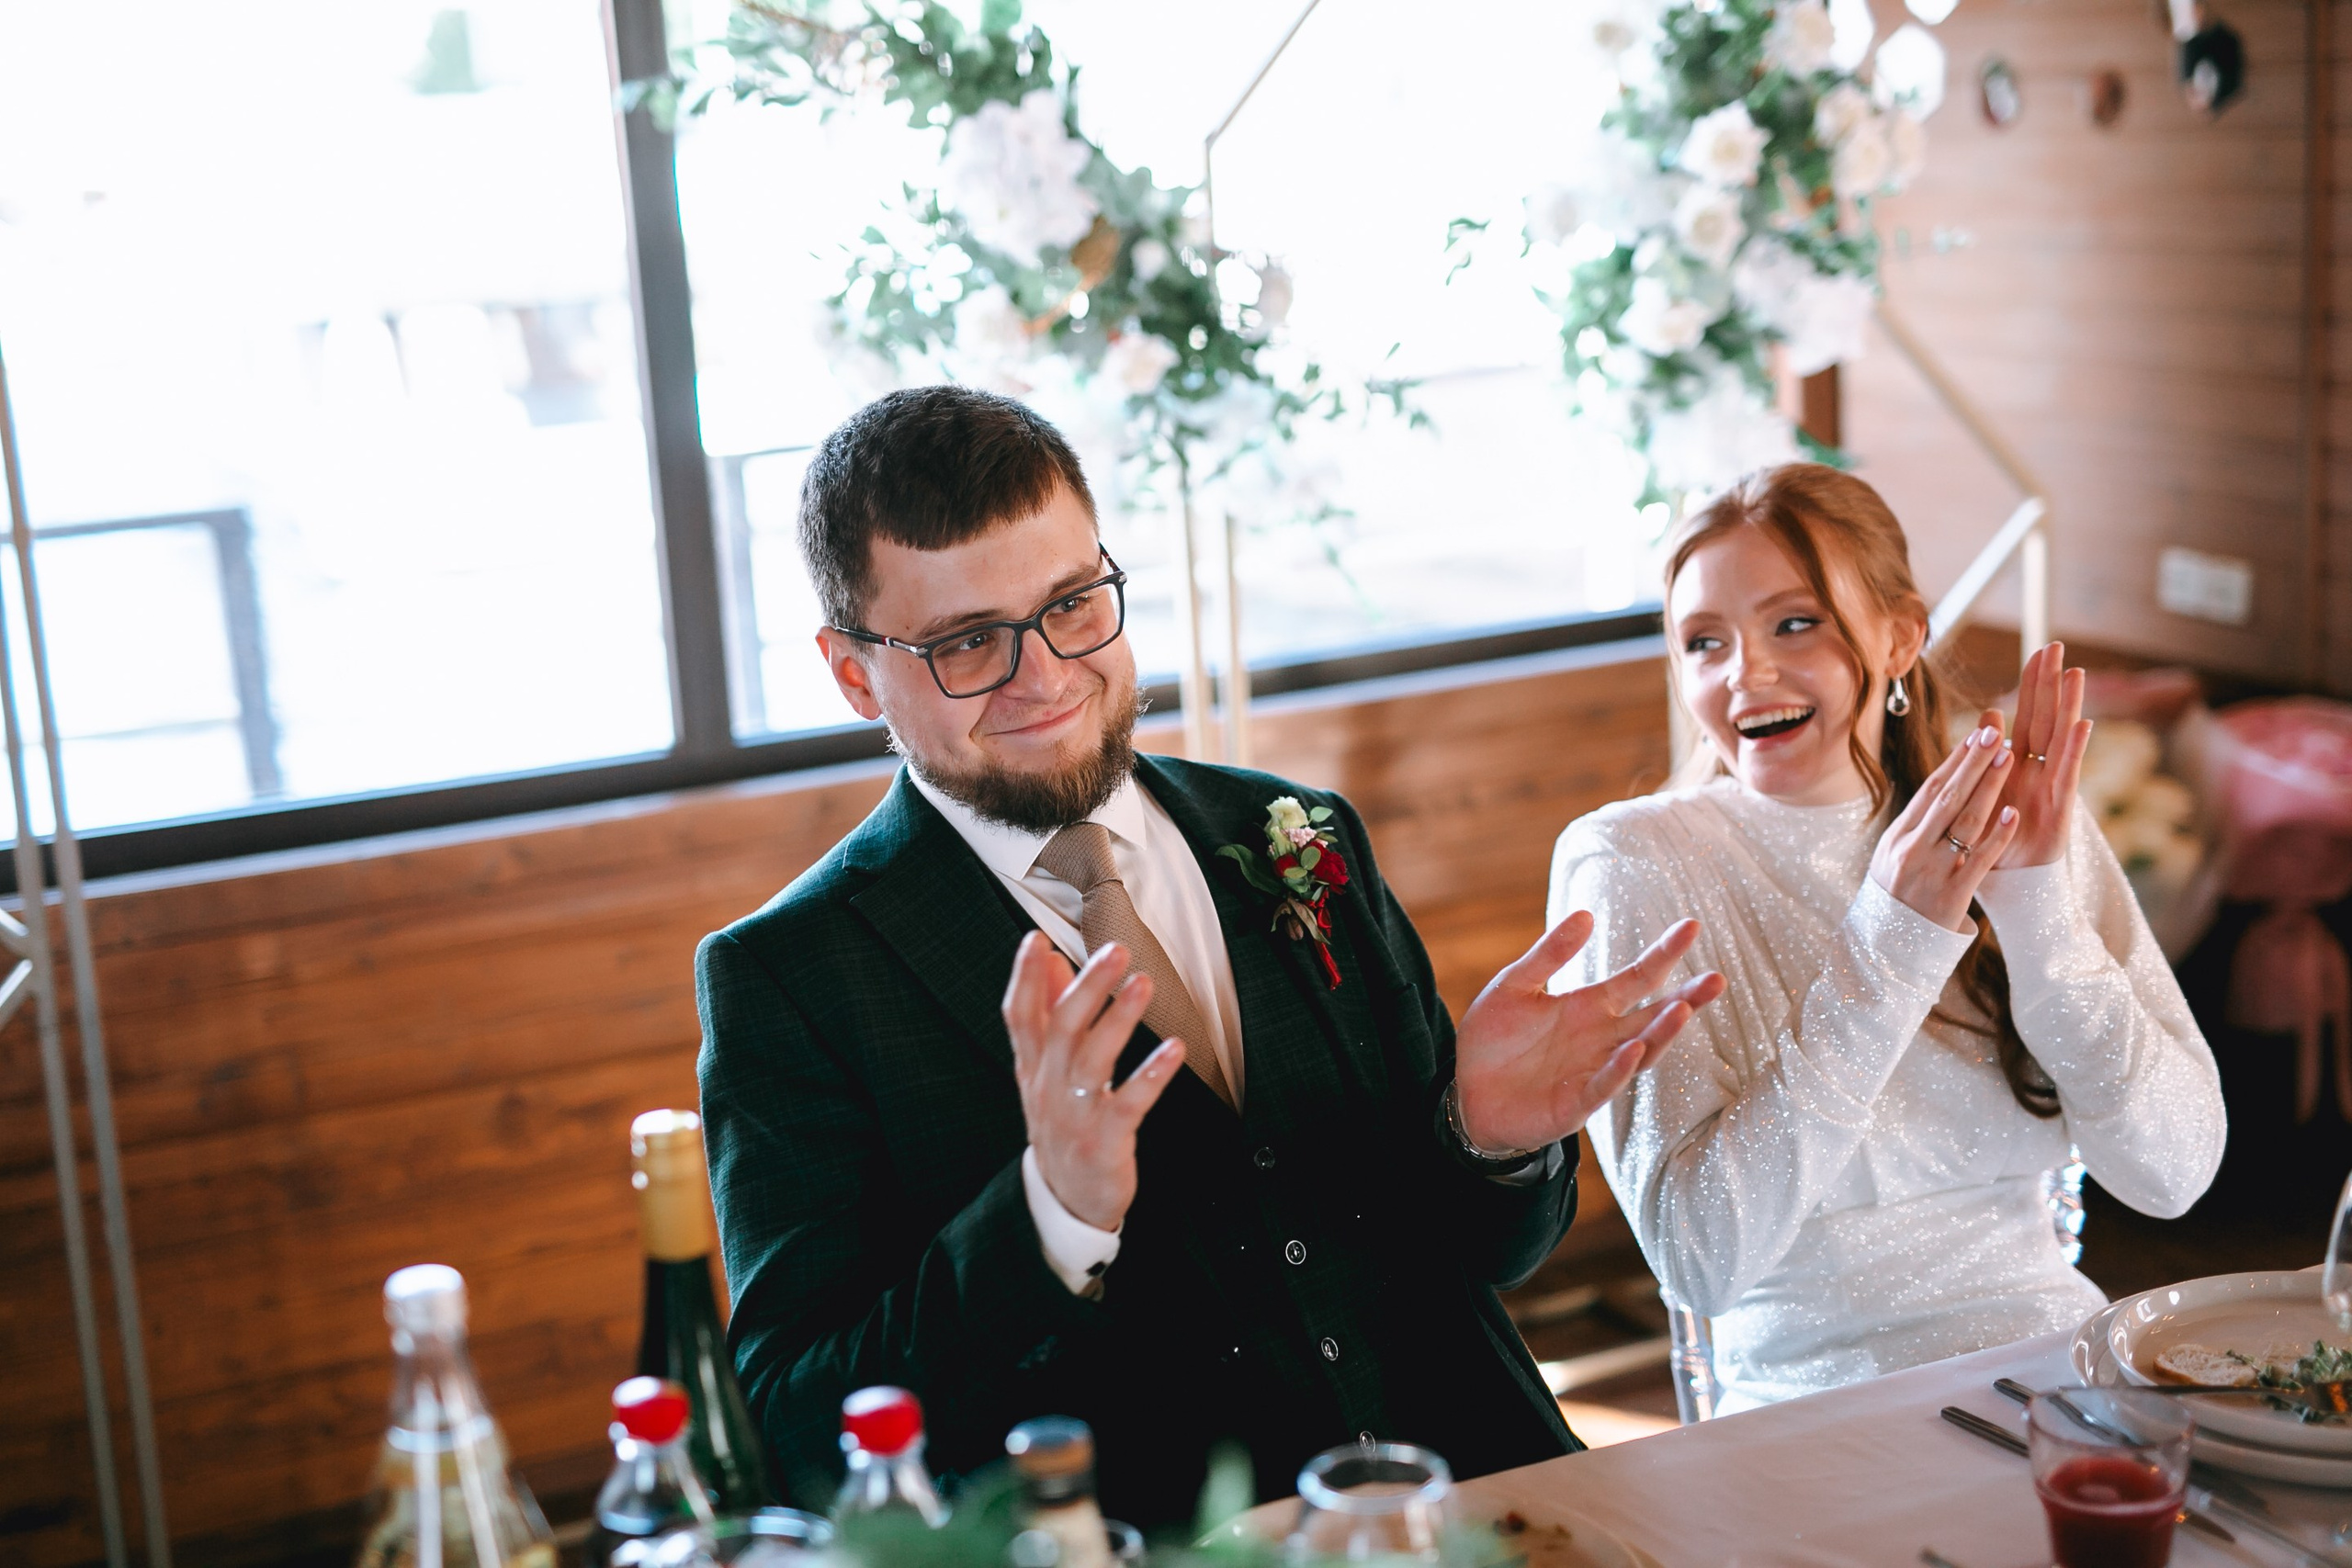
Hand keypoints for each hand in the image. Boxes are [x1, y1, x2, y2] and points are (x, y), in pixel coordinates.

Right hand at [1001, 932, 1182, 1232]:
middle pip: (1061, 1028)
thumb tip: (1053, 961)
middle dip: (1087, 987)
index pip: (1019, 1016)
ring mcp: (1076, 1114)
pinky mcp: (1105, 1140)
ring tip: (1143, 983)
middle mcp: (1048, 1086)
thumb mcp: (1044, 1071)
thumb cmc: (1062, 1122)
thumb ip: (1049, 1015)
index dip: (1024, 977)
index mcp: (1032, 1067)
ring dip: (1119, 1019)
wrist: (1066, 1200)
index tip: (1035, 939)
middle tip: (1115, 950)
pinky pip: (1128, 1104)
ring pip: (1093, 1060)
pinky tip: (1175, 1050)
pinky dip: (1151, 1075)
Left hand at [1453, 914, 1726, 1152]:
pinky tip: (1632, 1049)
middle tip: (1717, 979)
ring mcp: (1593, 1072)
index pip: (1638, 978)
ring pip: (1640, 1052)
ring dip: (1661, 1033)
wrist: (1465, 1093)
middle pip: (1653, 1015)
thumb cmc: (1494, 1040)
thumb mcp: (1516, 985)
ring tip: (1682, 1009)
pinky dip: (1619, 1069)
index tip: (1692, 926)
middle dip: (1687, 999)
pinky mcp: (1575, 1104)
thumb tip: (1587, 914)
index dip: (1665, 953)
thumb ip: (1551, 954)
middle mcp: (1601, 1038)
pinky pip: (1603, 1086)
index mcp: (1590, 1007)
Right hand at [1868, 722, 2020, 929]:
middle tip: (1994, 732)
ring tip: (2008, 757)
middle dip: (1973, 762)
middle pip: (1947, 797)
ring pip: (1963, 821)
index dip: (1955, 761)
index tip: (1976, 734)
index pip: (1930, 790)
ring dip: (1988, 786)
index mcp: (1898, 836)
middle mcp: (1911, 849)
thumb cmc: (1896, 897)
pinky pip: (1978, 859)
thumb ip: (1917, 827)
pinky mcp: (1951, 895)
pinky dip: (1996, 835)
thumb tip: (1943, 788)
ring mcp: (1930, 871)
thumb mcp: (1893, 857)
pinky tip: (2012, 812)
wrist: (1885, 949)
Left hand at [1991, 640, 2092, 867]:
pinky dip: (2073, 750)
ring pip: (2059, 740)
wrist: (2012, 885)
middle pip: (2046, 719)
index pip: (2027, 716)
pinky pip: (2065, 776)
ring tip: (2075, 673)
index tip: (2038, 651)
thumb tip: (1990, 713)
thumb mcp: (1988, 792)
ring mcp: (2051, 788)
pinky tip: (2083, 724)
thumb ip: (1990, 753)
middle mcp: (2038, 771)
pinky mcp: (2059, 811)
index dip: (2032, 686)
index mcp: (2018, 766)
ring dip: (2067, 707)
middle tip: (2058, 646)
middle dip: (2051, 684)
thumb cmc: (1999, 839)